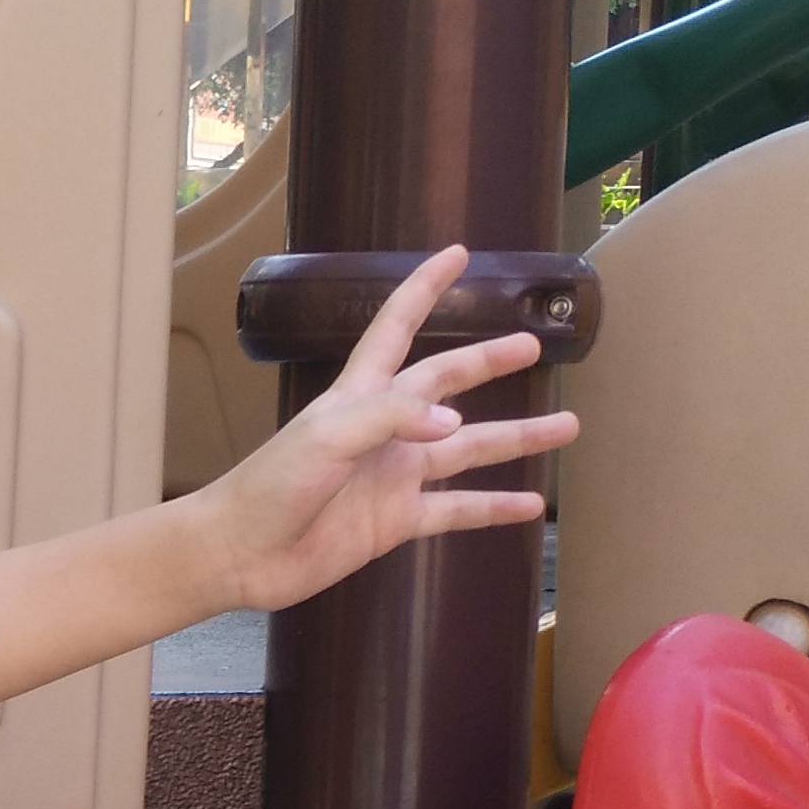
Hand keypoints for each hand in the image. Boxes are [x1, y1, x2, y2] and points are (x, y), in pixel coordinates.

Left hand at [194, 247, 575, 613]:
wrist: (241, 553)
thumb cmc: (270, 485)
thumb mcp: (327, 438)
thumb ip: (391, 420)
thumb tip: (454, 424)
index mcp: (360, 394)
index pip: (398, 326)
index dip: (425, 289)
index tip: (458, 254)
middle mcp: (385, 428)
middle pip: (448, 383)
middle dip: (489, 362)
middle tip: (534, 344)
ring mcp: (394, 475)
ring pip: (469, 448)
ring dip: (516, 438)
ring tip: (567, 426)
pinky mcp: (396, 521)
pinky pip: (458, 510)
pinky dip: (495, 508)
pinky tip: (532, 505)